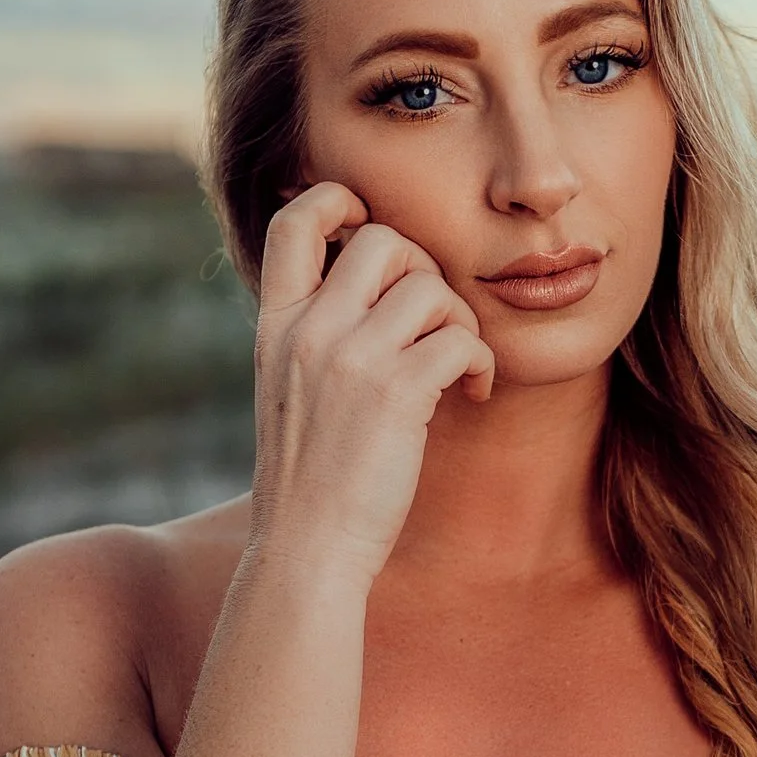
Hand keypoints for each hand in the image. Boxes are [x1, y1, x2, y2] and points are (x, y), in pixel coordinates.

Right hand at [250, 180, 494, 575]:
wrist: (307, 553)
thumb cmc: (308, 483)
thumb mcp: (287, 394)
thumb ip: (312, 338)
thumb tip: (367, 293)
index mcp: (276, 327)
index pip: (294, 220)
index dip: (341, 203)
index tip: (373, 238)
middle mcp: (308, 331)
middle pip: (383, 240)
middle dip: (424, 272)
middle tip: (434, 324)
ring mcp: (350, 360)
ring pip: (430, 287)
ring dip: (460, 323)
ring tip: (458, 367)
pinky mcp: (396, 394)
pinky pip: (461, 339)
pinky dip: (481, 363)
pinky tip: (473, 394)